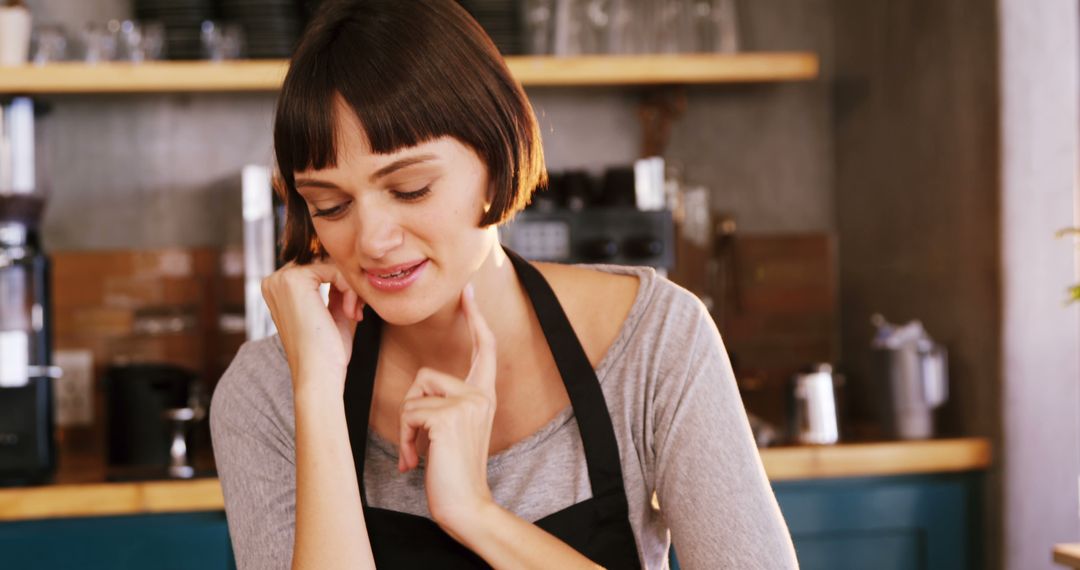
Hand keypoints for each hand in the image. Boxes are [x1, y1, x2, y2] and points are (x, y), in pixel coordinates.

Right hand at [261, 260, 365, 394]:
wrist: (318, 374)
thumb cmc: (326, 351)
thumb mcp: (331, 312)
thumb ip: (334, 288)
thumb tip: (345, 265)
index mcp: (278, 289)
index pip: (318, 268)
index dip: (341, 284)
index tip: (354, 308)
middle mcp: (274, 280)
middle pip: (324, 263)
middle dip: (346, 284)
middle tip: (357, 310)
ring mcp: (281, 279)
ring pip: (331, 265)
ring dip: (350, 287)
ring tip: (354, 312)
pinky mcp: (294, 280)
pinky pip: (333, 269)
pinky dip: (349, 288)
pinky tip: (350, 312)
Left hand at [397, 284, 497, 536]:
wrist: (466, 507)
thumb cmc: (452, 473)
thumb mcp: (451, 432)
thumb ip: (445, 406)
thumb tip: (419, 393)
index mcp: (484, 396)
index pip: (483, 348)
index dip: (476, 317)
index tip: (469, 290)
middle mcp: (481, 395)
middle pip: (426, 375)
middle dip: (410, 409)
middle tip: (417, 443)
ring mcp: (468, 404)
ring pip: (414, 395)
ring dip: (407, 428)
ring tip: (420, 454)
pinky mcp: (449, 417)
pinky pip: (409, 413)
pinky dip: (405, 439)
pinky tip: (418, 461)